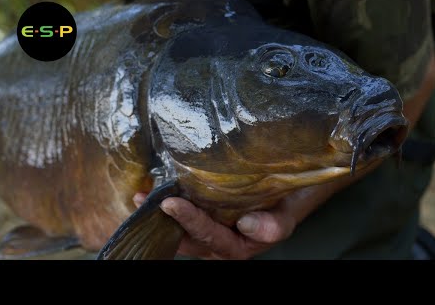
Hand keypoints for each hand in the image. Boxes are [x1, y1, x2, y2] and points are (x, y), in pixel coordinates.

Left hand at [133, 176, 356, 259]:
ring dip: (161, 214)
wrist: (294, 189)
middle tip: (141, 201)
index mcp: (239, 246)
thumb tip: (247, 224)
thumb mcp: (286, 217)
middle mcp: (221, 241)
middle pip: (187, 237)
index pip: (209, 236)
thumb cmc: (289, 202)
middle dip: (163, 221)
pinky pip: (186, 213)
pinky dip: (170, 204)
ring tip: (140, 196)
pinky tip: (153, 190)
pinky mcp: (208, 214)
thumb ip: (272, 225)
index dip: (190, 222)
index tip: (171, 202)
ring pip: (182, 228)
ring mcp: (212, 229)